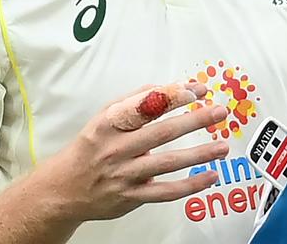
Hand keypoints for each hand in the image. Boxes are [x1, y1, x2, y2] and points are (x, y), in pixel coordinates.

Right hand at [32, 82, 229, 224]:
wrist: (64, 189)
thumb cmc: (89, 148)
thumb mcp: (103, 117)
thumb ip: (133, 102)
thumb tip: (167, 89)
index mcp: (109, 124)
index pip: (147, 105)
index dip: (175, 95)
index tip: (198, 89)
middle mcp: (117, 149)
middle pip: (161, 132)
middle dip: (194, 120)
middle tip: (219, 112)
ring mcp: (125, 175)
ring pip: (167, 163)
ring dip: (198, 154)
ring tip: (222, 146)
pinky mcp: (132, 197)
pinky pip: (166, 192)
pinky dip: (190, 185)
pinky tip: (210, 176)